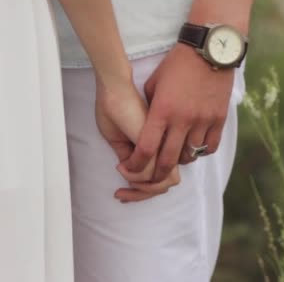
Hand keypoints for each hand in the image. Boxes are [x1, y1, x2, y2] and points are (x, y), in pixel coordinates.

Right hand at [95, 74, 180, 201]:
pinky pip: (150, 171)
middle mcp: (166, 147)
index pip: (162, 179)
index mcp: (161, 146)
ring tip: (120, 173)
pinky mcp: (158, 141)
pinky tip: (121, 165)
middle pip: (164, 185)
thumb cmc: (117, 111)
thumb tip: (135, 180)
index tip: (123, 193)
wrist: (115, 90)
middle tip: (121, 194)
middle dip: (141, 195)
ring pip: (159, 182)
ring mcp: (164, 145)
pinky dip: (133, 175)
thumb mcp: (123, 143)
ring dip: (136, 185)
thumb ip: (133, 161)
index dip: (143, 192)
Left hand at [122, 43, 233, 181]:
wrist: (208, 51)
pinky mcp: (219, 119)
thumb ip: (150, 109)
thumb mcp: (154, 84)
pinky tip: (195, 146)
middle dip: (156, 174)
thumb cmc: (177, 64)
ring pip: (190, 156)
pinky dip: (201, 151)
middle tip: (151, 175)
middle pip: (168, 160)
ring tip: (175, 155)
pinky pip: (210, 146)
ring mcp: (203, 121)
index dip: (136, 164)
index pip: (146, 148)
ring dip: (180, 160)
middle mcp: (183, 120)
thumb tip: (147, 128)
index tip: (130, 168)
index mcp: (162, 111)